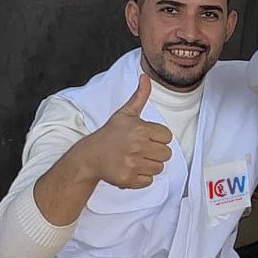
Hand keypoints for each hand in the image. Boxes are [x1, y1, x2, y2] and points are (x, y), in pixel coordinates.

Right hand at [81, 74, 172, 189]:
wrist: (90, 156)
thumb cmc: (110, 134)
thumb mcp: (125, 113)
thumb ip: (140, 96)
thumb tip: (145, 76)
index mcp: (140, 129)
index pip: (167, 137)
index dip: (158, 138)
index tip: (145, 137)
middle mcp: (137, 146)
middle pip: (166, 154)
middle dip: (155, 152)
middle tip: (139, 150)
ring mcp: (132, 164)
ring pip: (159, 168)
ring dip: (149, 166)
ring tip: (134, 159)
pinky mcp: (128, 179)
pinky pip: (149, 181)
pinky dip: (141, 178)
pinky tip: (130, 169)